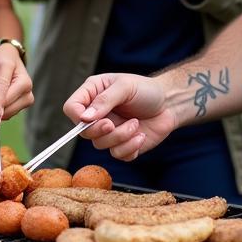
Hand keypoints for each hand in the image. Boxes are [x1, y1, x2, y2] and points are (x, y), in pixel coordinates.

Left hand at [0, 42, 33, 127]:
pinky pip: (7, 115)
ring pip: (7, 115)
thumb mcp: (2, 67)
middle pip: (7, 110)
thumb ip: (0, 87)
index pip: (6, 99)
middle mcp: (28, 94)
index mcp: (25, 83)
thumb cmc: (4, 59)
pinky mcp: (20, 106)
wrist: (9, 57)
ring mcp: (26, 101)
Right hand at [63, 72, 177, 160]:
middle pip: (83, 132)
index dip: (76, 116)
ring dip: (120, 136)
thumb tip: (85, 118)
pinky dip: (130, 147)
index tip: (90, 118)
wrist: (170, 104)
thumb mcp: (126, 87)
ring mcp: (109, 132)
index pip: (71, 107)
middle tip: (112, 124)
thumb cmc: (147, 90)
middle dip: (100, 130)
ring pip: (101, 145)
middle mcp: (97, 114)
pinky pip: (118, 155)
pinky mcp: (122, 146)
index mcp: (93, 94)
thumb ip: (105, 100)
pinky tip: (141, 135)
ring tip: (135, 124)